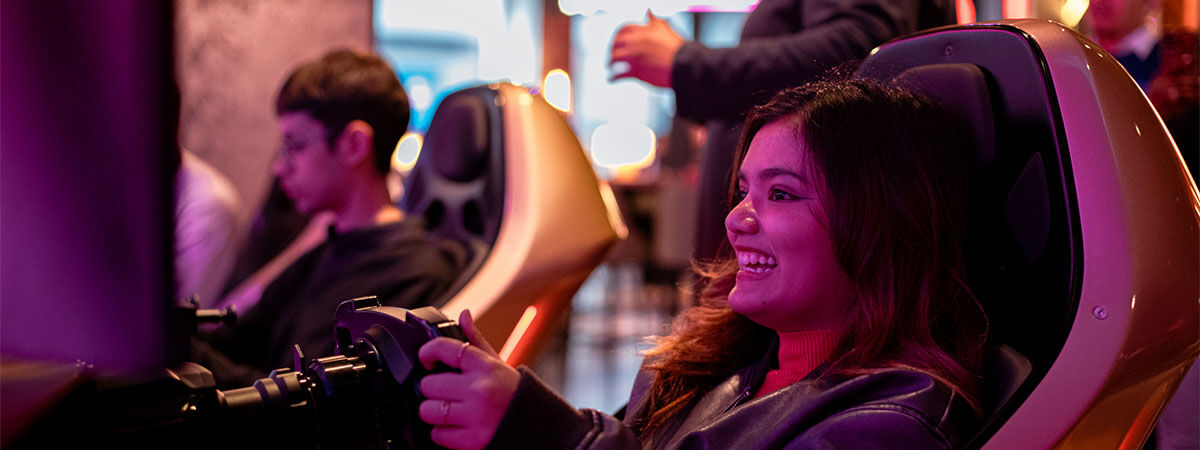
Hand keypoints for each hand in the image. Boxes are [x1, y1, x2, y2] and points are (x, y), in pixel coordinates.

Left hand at [417, 310, 519, 449]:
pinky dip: (441, 433)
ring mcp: (476, 416)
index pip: (444, 349)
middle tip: (443, 391)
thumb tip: (463, 315)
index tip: (426, 359)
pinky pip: (438, 435)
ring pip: (428, 411)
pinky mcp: (473, 440)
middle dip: (431, 389)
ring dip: (433, 412)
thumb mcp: (497, 363)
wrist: (537, 424)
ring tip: (447, 410)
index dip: (427, 352)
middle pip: (429, 384)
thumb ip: (476, 341)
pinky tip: (455, 426)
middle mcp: (480, 389)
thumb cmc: (512, 392)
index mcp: (485, 366)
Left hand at [609, 11, 684, 87]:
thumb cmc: (677, 48)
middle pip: (615, 43)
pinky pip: (619, 74)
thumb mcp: (665, 29)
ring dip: (610, 62)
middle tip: (611, 54)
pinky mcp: (637, 71)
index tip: (616, 41)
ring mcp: (636, 56)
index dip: (618, 35)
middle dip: (611, 49)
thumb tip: (648, 11)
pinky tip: (612, 79)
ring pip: (615, 57)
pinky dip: (613, 77)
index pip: (623, 29)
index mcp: (643, 30)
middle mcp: (637, 42)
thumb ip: (654, 20)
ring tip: (610, 67)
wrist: (685, 65)